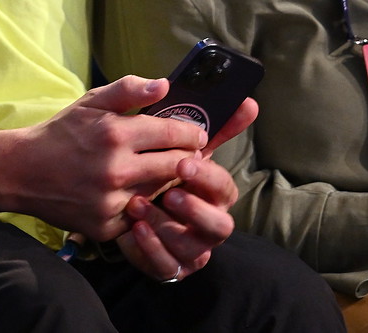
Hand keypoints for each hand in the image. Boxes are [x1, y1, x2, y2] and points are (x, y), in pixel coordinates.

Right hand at [0, 76, 212, 239]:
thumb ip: (128, 90)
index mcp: (114, 134)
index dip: (192, 133)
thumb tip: (164, 85)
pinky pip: (139, 216)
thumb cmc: (60, 134)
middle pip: (175, 165)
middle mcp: (116, 170)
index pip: (173, 133)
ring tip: (166, 171)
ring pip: (161, 192)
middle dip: (187, 158)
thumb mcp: (89, 103)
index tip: (197, 134)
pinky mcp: (106, 226)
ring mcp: (111, 202)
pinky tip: (138, 193)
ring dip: (168, 182)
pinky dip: (143, 205)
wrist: (21, 172)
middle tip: (189, 154)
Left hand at [116, 97, 252, 278]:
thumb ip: (206, 123)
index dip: (208, 177)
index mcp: (212, 192)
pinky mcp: (168, 264)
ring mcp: (190, 247)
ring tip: (139, 206)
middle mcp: (207, 222)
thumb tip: (249, 101)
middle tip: (170, 192)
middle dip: (196, 210)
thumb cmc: (155, 166)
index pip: (224, 187)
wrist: (118, 196)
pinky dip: (150, 248)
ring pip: (192, 249)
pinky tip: (134, 228)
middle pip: (220, 226)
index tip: (185, 161)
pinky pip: (166, 266)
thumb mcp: (174, 143)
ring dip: (168, 227)